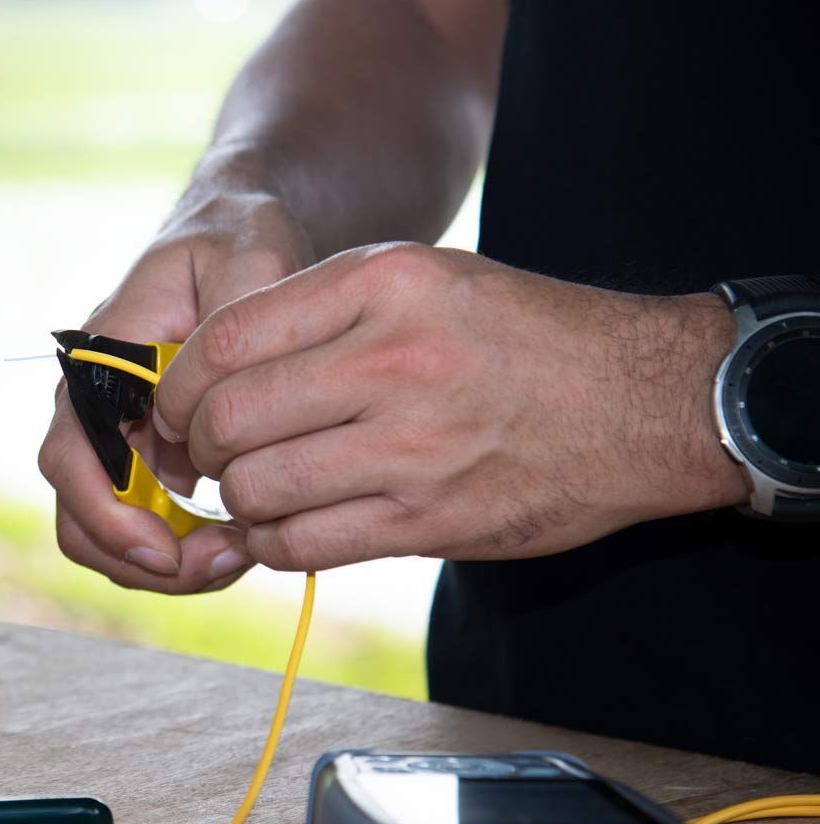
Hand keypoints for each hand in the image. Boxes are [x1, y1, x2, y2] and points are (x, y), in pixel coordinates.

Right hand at [38, 187, 311, 591]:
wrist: (233, 239)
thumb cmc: (235, 240)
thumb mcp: (248, 255)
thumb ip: (239, 312)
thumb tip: (226, 394)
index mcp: (100, 361)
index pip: (69, 457)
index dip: (105, 515)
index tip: (164, 550)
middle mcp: (95, 409)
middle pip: (79, 517)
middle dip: (141, 560)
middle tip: (223, 564)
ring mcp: (119, 440)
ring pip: (110, 536)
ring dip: (167, 566)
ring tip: (240, 554)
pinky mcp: (151, 461)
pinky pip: (150, 529)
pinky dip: (188, 551)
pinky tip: (245, 538)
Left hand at [151, 243, 750, 570]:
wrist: (646, 402)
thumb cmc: (520, 335)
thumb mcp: (425, 278)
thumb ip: (323, 307)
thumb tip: (212, 360)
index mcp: (384, 284)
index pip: (227, 340)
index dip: (180, 384)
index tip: (177, 405)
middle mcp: (394, 360)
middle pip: (231, 419)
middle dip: (198, 446)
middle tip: (207, 453)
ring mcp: (414, 446)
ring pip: (258, 488)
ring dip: (237, 499)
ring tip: (252, 489)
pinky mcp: (431, 521)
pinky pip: (304, 545)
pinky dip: (273, 542)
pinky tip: (285, 526)